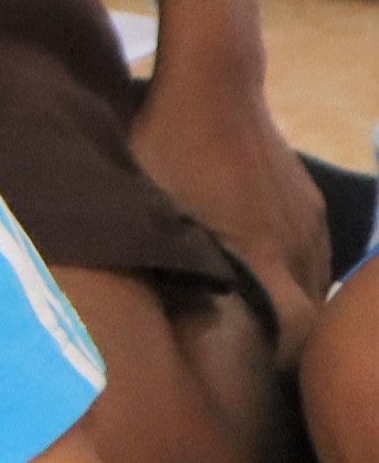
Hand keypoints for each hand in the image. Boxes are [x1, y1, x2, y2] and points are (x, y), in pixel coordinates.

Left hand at [132, 67, 328, 353]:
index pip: (296, 331)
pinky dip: (291, 275)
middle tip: (254, 362)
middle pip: (310, 317)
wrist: (215, 81)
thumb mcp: (150, 207)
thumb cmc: (166, 143)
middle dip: (289, 344)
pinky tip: (265, 278)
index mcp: (261, 254)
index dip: (280, 362)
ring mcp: (309, 223)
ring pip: (313, 285)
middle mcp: (297, 246)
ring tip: (260, 327)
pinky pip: (310, 255)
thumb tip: (149, 311)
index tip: (253, 381)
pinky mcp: (309, 204)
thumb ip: (162, 260)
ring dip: (291, 308)